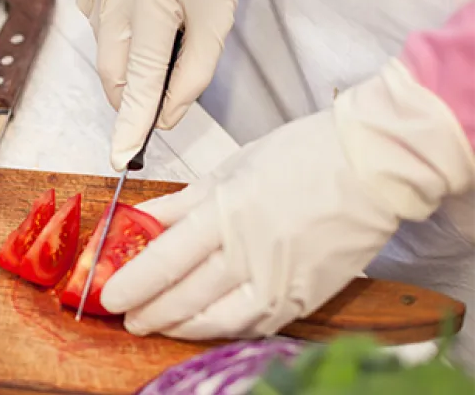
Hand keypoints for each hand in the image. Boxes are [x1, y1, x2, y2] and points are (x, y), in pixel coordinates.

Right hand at [74, 0, 246, 170]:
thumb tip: (168, 113)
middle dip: (134, 93)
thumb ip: (196, 69)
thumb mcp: (219, 10)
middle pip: (114, 74)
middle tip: (166, 83)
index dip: (132, 125)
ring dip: (130, 54)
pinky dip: (117, 26)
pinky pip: (96, 20)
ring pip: (105, 49)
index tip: (120, 157)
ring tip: (162, 18)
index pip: (139, 83)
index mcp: (153, 5)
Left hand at [99, 59, 474, 339]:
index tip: (108, 296)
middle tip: (126, 316)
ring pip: (218, 319)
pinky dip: (223, 327)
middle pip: (185, 296)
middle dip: (149, 312)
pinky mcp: (303, 296)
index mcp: (227, 213)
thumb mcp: (230, 169)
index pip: (166, 259)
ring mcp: (279, 280)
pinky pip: (255, 323)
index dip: (133, 283)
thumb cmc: (304, 155)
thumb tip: (139, 218)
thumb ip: (181, 202)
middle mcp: (250, 252)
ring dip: (180, 326)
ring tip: (157, 324)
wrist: (375, 166)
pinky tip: (204, 324)